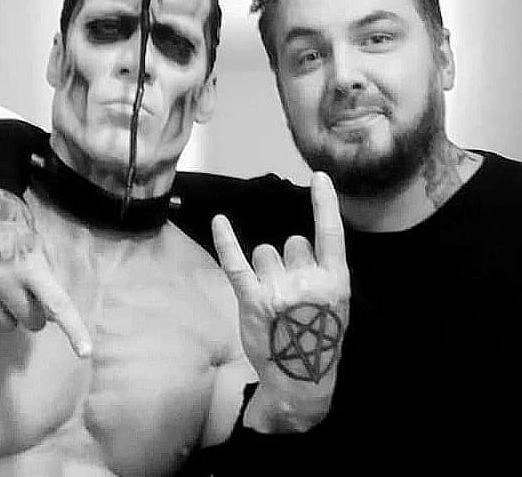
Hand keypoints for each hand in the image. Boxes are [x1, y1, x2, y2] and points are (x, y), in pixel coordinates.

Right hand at [0, 187, 91, 377]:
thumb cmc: (12, 219)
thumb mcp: (39, 240)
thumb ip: (48, 272)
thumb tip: (53, 307)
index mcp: (29, 265)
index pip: (57, 304)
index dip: (73, 329)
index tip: (84, 351)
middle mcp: (3, 281)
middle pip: (31, 319)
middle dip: (38, 311)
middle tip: (34, 290)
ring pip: (5, 324)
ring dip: (13, 315)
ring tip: (9, 290)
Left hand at [211, 172, 349, 429]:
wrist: (300, 379)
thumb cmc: (318, 337)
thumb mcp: (337, 304)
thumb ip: (323, 272)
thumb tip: (297, 243)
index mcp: (335, 281)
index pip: (331, 233)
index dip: (326, 203)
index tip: (319, 176)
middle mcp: (308, 281)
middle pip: (292, 243)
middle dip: (290, 261)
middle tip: (291, 293)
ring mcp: (279, 290)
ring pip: (266, 252)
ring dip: (266, 267)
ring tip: (272, 297)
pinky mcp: (252, 300)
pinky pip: (236, 262)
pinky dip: (226, 240)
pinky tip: (219, 221)